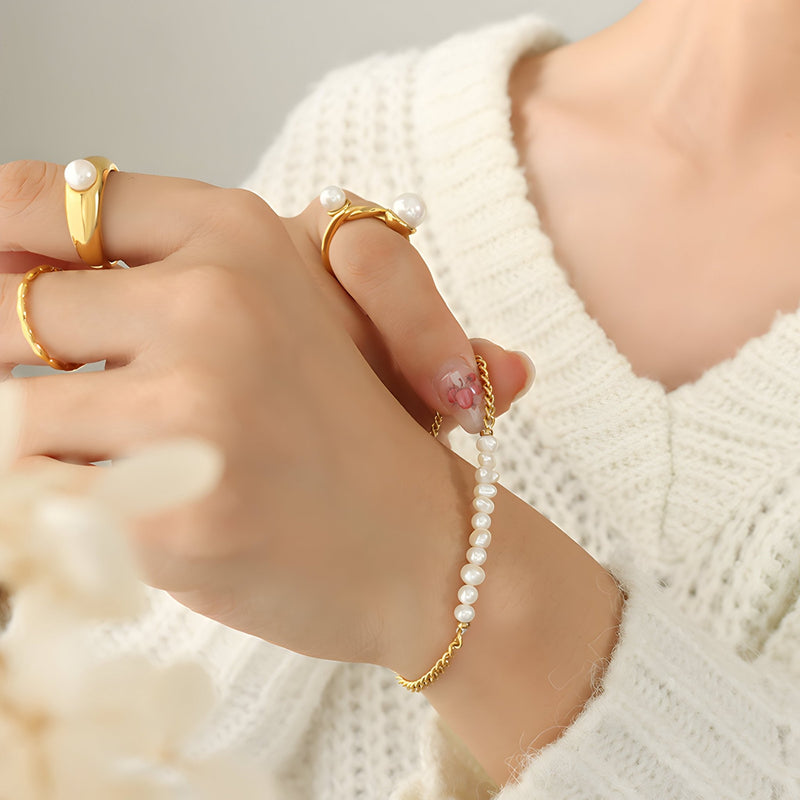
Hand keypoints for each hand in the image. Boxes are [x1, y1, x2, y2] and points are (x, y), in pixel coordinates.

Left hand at [0, 161, 525, 669]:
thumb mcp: (281, 308)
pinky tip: (126, 519)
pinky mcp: (173, 513)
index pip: (48, 200)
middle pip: (9, 308)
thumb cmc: (345, 429)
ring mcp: (196, 408)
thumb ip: (155, 269)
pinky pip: (39, 499)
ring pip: (12, 413)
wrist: (418, 544)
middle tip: (87, 405)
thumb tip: (2, 262)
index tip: (2, 281)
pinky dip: (58, 511)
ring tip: (115, 468)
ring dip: (44, 446)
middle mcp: (217, 304)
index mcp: (240, 238)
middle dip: (15, 361)